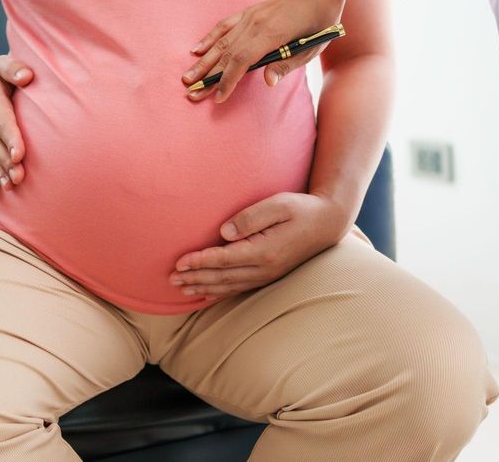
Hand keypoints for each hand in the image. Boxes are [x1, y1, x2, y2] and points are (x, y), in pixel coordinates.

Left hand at [169, 192, 352, 300]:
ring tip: (182, 288)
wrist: (327, 223)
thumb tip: (224, 232)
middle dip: (195, 278)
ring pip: (228, 286)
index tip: (179, 262)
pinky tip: (206, 294)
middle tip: (171, 278)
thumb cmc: (301, 209)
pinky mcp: (268, 275)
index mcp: (264, 251)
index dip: (199, 262)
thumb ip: (250, 218)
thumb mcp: (278, 204)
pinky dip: (220, 292)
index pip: (224, 259)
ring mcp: (266, 275)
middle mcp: (264, 268)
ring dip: (203, 287)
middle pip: (222, 277)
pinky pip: (239, 288)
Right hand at [182, 0, 349, 103]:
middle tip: (192, 93)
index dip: (228, 80)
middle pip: (226, 54)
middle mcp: (255, 24)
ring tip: (187, 77)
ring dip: (203, 61)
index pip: (242, 60)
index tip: (218, 96)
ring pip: (221, 41)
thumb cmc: (318, 24)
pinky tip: (196, 49)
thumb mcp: (310, 50)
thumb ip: (286, 65)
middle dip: (208, 76)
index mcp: (271, 34)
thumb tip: (268, 82)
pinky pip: (224, 25)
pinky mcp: (248, 12)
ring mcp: (249, 17)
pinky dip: (209, 38)